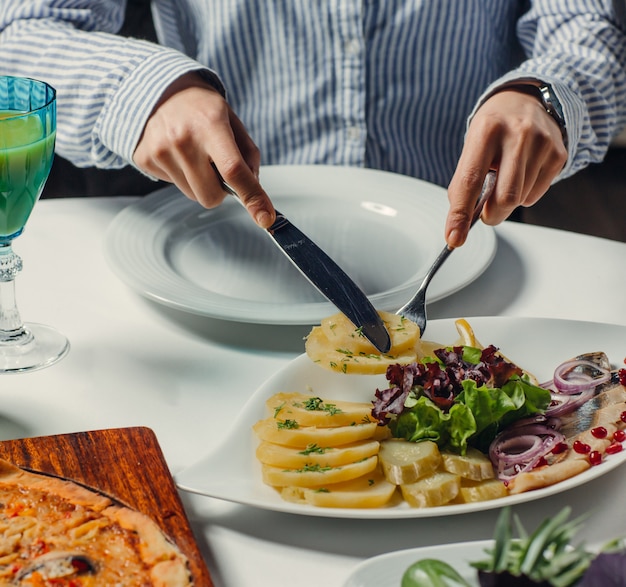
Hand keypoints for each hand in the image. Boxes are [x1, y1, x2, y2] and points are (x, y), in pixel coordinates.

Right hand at [133, 72, 275, 227]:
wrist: (158, 89)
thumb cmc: (200, 107)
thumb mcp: (231, 120)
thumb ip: (248, 155)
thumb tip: (254, 189)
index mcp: (210, 125)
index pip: (234, 171)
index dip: (252, 197)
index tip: (265, 217)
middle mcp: (183, 139)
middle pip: (211, 196)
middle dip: (220, 191)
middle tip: (216, 167)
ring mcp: (160, 150)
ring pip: (193, 195)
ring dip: (200, 183)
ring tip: (194, 155)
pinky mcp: (145, 159)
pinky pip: (174, 185)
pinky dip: (181, 175)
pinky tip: (177, 153)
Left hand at [445, 88, 567, 247]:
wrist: (526, 100)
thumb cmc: (493, 130)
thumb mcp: (472, 147)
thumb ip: (464, 183)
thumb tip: (458, 224)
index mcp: (486, 130)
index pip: (470, 182)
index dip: (460, 215)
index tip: (454, 238)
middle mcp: (517, 133)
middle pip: (504, 198)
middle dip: (491, 215)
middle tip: (485, 210)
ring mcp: (542, 143)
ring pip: (520, 199)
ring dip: (507, 201)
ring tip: (506, 177)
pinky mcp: (558, 153)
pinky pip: (536, 194)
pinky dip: (524, 194)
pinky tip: (522, 173)